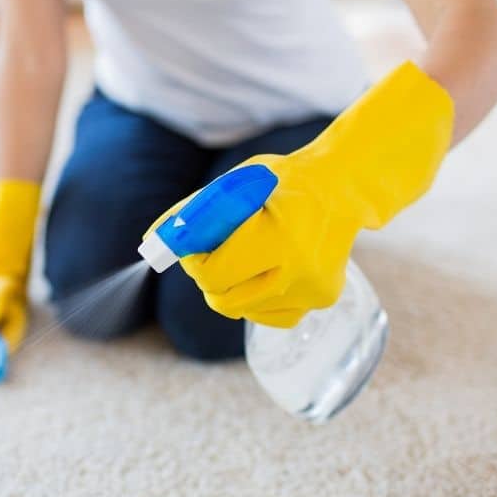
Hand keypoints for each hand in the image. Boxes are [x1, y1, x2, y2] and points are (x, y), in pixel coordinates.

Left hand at [147, 62, 453, 328]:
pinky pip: (269, 315)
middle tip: (213, 253)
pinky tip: (268, 269)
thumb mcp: (237, 183)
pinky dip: (257, 298)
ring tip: (247, 254)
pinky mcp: (322, 300)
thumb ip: (193, 212)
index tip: (193, 248)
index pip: (214, 275)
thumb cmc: (283, 181)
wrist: (344, 187)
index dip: (194, 263)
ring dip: (232, 287)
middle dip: (208, 278)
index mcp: (279, 235)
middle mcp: (301, 269)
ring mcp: (314, 290)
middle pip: (223, 300)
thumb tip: (151, 243)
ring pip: (243, 310)